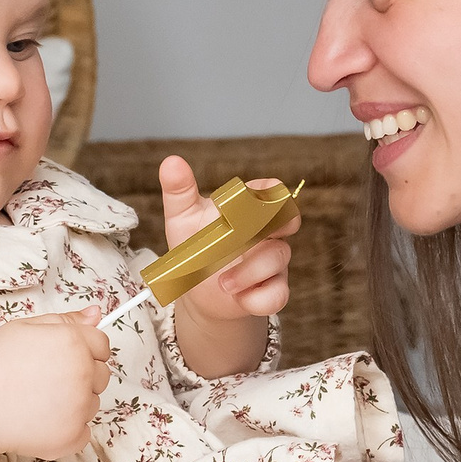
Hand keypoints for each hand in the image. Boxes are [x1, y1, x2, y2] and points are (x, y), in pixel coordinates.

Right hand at [0, 309, 109, 461]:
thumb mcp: (24, 328)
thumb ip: (65, 320)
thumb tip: (97, 313)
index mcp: (74, 343)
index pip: (102, 345)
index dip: (84, 351)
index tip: (63, 359)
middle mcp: (83, 374)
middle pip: (101, 375)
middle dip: (81, 377)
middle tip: (46, 381)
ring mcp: (80, 407)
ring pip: (92, 403)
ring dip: (74, 403)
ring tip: (39, 401)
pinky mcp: (73, 436)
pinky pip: (83, 431)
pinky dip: (67, 429)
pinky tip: (41, 422)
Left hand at [157, 156, 297, 377]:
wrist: (198, 294)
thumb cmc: (195, 249)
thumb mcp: (182, 219)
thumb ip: (179, 191)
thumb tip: (171, 162)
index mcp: (249, 209)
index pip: (272, 190)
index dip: (268, 193)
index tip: (249, 200)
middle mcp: (267, 233)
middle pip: (289, 218)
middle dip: (279, 223)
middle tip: (253, 232)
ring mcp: (273, 262)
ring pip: (277, 257)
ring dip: (248, 271)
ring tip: (221, 282)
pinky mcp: (273, 290)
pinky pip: (277, 294)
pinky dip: (256, 298)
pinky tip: (236, 297)